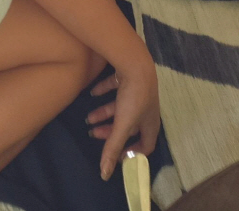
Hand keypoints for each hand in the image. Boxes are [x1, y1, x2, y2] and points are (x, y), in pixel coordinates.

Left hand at [87, 59, 159, 181]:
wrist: (135, 63)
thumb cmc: (134, 97)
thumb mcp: (122, 125)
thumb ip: (112, 148)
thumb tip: (105, 175)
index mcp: (149, 124)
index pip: (146, 145)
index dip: (133, 153)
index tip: (118, 157)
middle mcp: (146, 109)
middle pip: (129, 127)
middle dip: (111, 132)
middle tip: (93, 134)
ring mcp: (138, 93)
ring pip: (120, 108)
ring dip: (105, 113)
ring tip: (88, 117)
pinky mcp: (129, 78)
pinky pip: (116, 88)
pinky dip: (104, 92)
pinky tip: (92, 93)